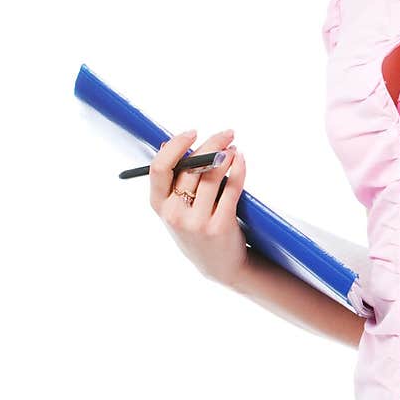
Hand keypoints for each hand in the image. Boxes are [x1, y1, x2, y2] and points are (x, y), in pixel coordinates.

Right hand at [149, 128, 248, 288]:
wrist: (220, 266)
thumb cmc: (198, 229)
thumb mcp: (177, 209)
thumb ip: (174, 181)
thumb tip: (169, 143)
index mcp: (159, 206)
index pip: (159, 168)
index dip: (175, 146)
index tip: (192, 132)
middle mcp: (174, 214)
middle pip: (190, 167)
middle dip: (211, 144)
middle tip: (227, 134)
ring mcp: (197, 222)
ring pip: (211, 175)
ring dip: (225, 154)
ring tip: (233, 147)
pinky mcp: (220, 225)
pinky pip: (231, 188)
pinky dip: (238, 168)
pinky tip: (241, 159)